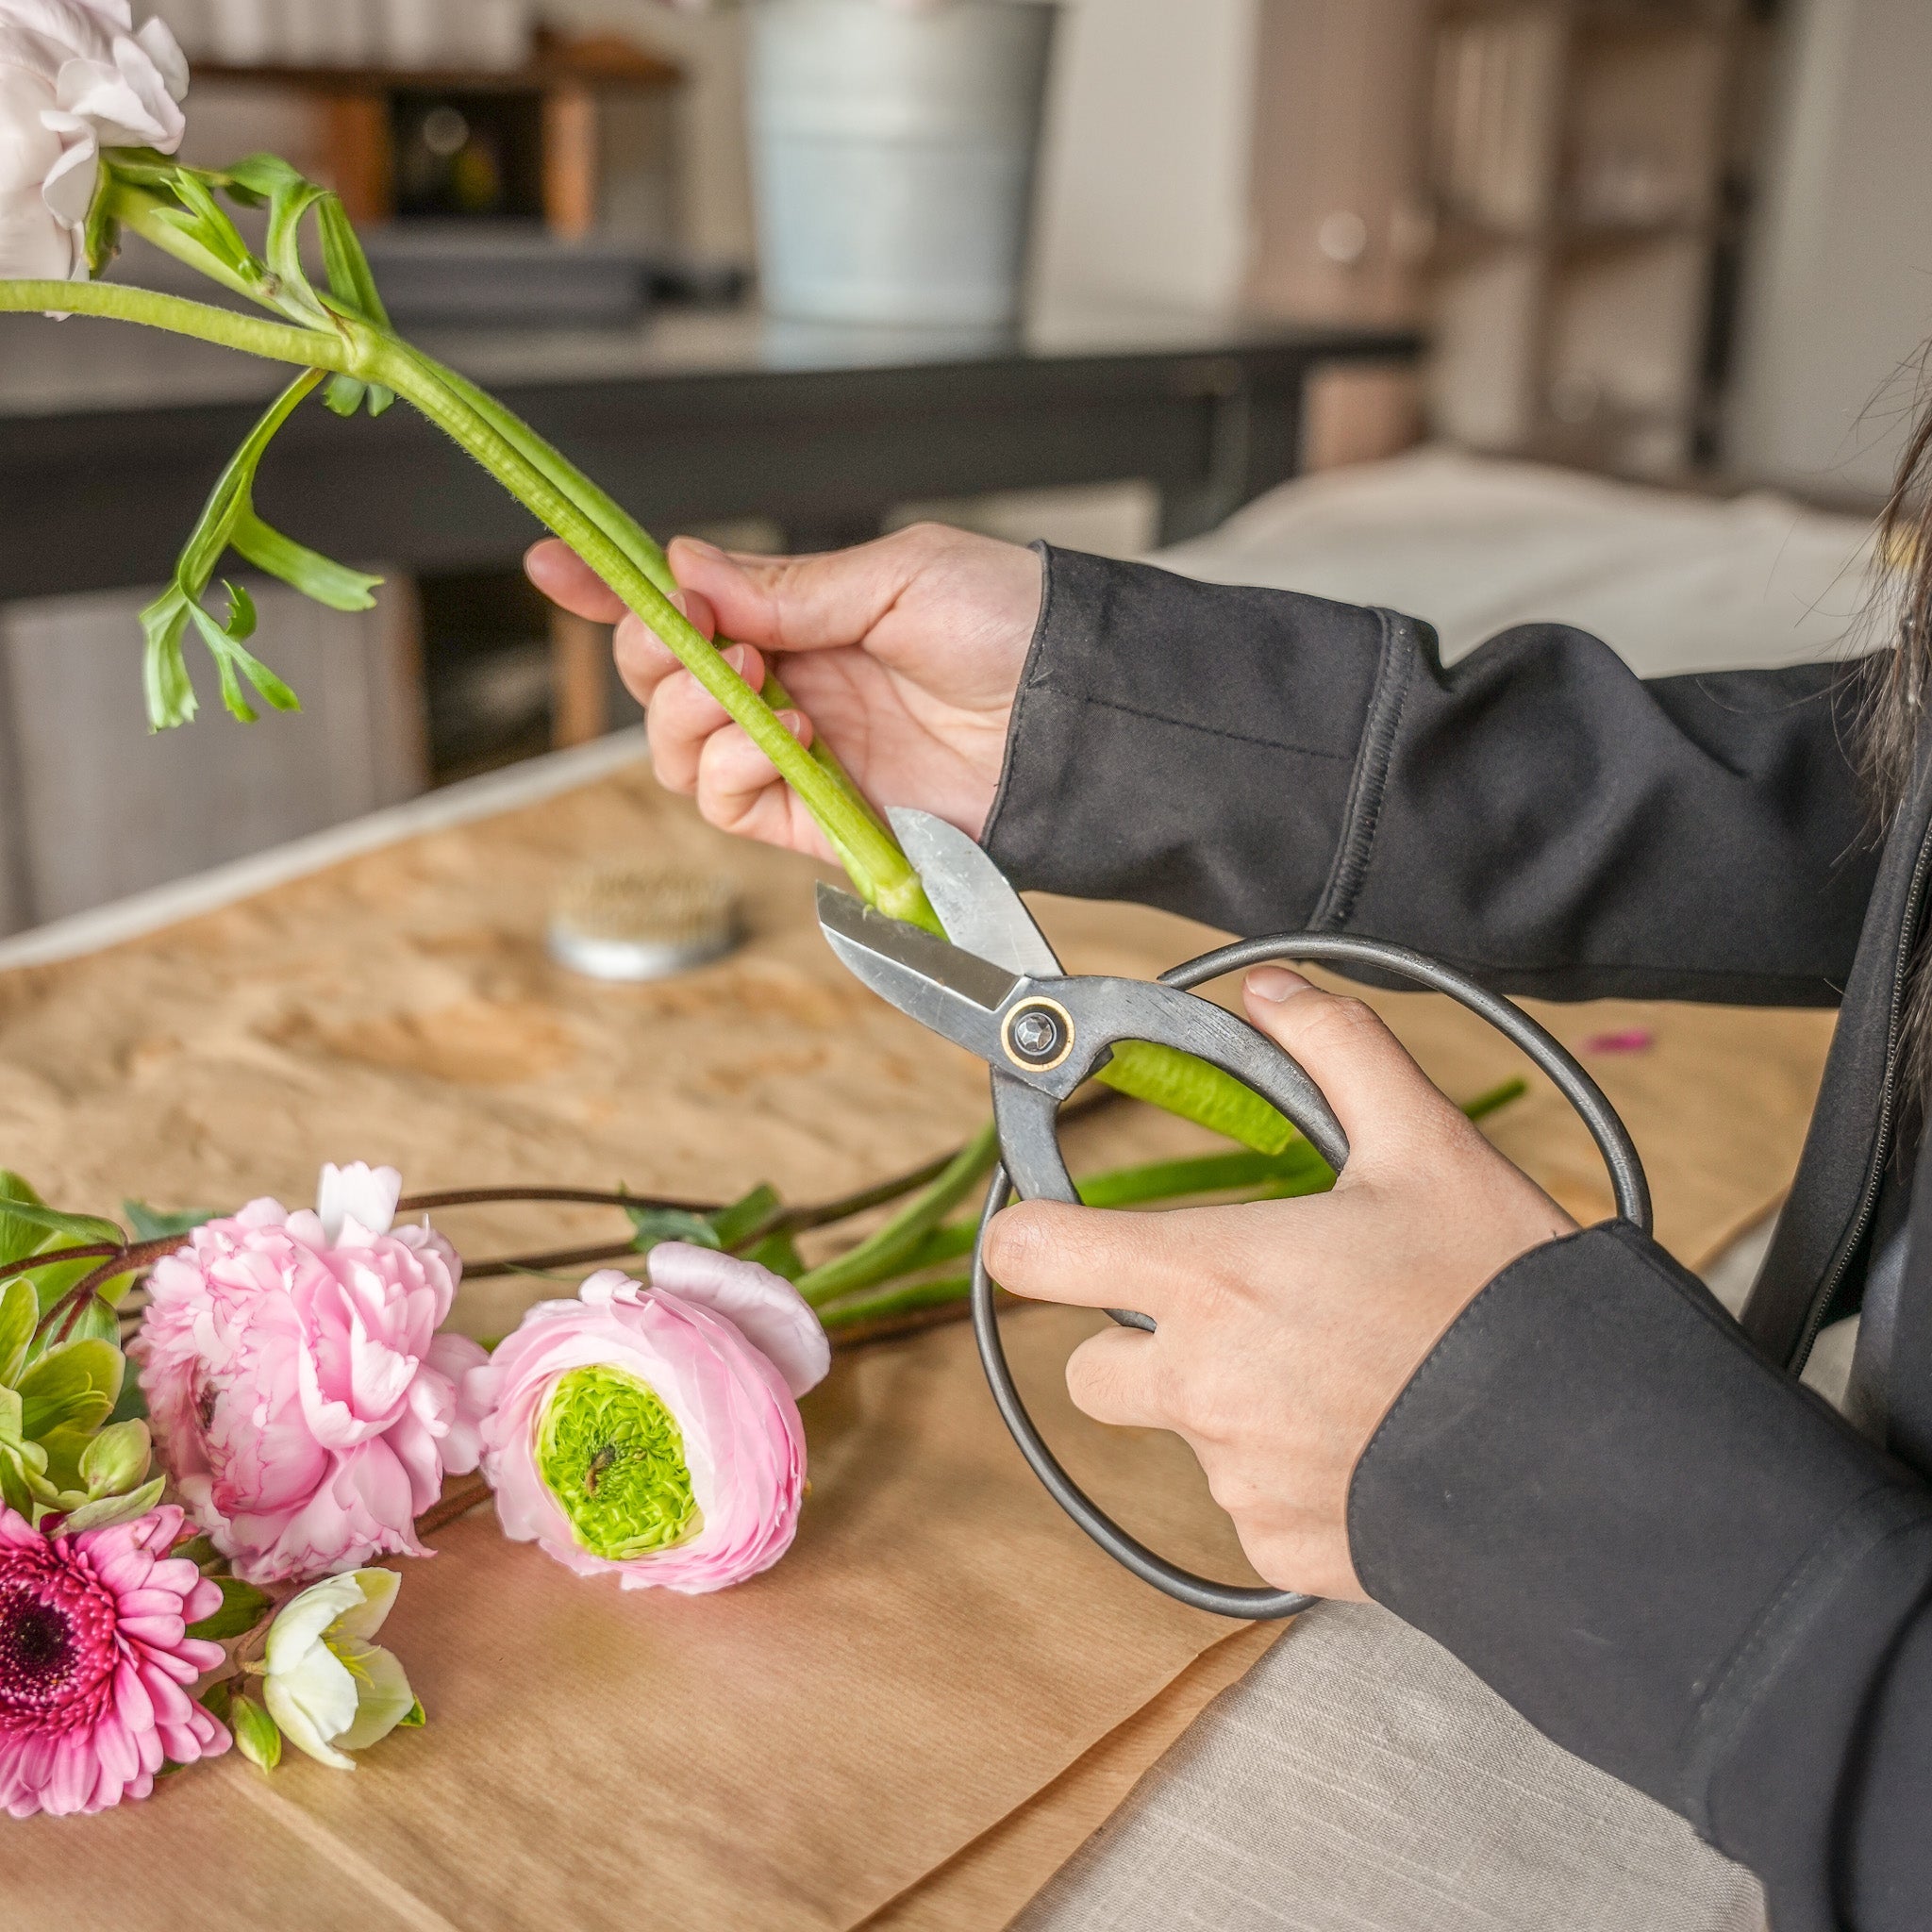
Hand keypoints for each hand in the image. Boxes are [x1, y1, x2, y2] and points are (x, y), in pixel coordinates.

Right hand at [525, 524, 1042, 861]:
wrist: (1080, 716)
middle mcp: (791, 687)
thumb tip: (683, 568)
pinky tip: (784, 740)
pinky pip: (728, 804)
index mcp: (806, 619)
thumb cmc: (1014, 628)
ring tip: (758, 690)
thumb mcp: (896, 577)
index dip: (612, 591)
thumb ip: (785, 588)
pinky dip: (732, 771)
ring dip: (692, 714)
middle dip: (653, 655)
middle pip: (662, 682)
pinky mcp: (821, 820)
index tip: (553, 567)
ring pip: (679, 749)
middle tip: (700, 638)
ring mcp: (802, 756)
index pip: (687, 609)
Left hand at [983, 969, 1575, 1601]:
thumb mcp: (1429, 1148)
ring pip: (1182, 1434)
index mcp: (1212, 1279)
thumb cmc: (1501, 1302)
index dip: (1034, 1237)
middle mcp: (1203, 1387)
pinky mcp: (1280, 1547)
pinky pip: (1245, 1504)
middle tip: (1233, 1311)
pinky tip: (1362, 1437)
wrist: (1587, 1458)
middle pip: (1092, 1369)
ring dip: (1226, 1405)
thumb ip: (1338, 1054)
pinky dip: (1283, 1473)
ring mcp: (1238, 1478)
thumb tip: (1276, 994)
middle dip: (1138, 1341)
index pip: (1037, 1257)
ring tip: (1336, 1371)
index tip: (1055, 1229)